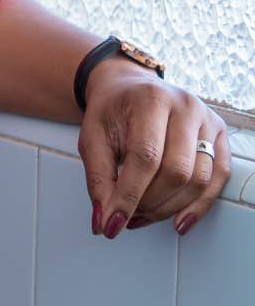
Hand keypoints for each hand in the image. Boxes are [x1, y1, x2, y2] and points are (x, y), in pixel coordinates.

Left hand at [79, 59, 232, 238]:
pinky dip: (199, 205)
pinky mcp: (220, 134)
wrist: (128, 88)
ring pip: (199, 179)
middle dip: (149, 203)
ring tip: (143, 215)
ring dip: (170, 208)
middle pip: (176, 171)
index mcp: (149, 99)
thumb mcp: (92, 138)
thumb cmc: (111, 112)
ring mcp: (207, 120)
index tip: (113, 223)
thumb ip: (98, 179)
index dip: (129, 195)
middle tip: (127, 216)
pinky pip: (218, 177)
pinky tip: (178, 221)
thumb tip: (105, 221)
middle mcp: (185, 106)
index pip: (145, 157)